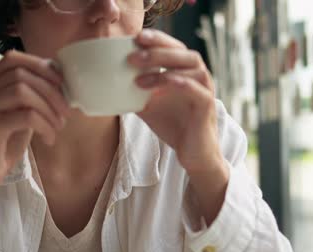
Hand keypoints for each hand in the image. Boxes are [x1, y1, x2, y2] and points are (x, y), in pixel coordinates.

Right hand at [0, 50, 70, 239]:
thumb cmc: (3, 146)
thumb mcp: (19, 115)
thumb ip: (30, 97)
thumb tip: (60, 82)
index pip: (12, 58)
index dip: (40, 66)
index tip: (61, 84)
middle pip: (20, 73)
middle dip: (51, 90)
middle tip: (66, 111)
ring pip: (22, 91)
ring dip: (49, 108)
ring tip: (58, 126)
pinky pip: (25, 116)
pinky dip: (44, 125)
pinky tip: (49, 139)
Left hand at [128, 29, 227, 223]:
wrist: (192, 154)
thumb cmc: (173, 126)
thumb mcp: (147, 106)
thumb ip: (133, 93)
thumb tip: (105, 86)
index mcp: (184, 72)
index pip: (173, 47)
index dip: (157, 39)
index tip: (135, 37)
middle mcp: (198, 76)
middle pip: (182, 52)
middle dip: (158, 48)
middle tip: (134, 51)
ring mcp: (205, 90)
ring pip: (191, 66)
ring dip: (164, 66)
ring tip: (138, 75)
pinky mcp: (207, 106)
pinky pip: (197, 89)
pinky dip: (180, 82)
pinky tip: (164, 81)